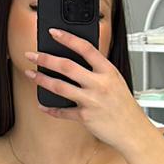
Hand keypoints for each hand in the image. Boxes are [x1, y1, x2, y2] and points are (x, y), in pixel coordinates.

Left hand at [23, 29, 147, 153]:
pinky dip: (51, 108)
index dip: (67, 38)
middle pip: (67, 66)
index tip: (53, 32)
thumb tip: (77, 60)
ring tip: (31, 74)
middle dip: (46, 59)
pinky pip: (63, 111)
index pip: (85, 48)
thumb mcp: (116, 81)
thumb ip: (98, 70)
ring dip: (42, 79)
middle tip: (32, 55)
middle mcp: (99, 84)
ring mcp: (91, 100)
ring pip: (60, 86)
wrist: (132, 130)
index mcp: (108, 71)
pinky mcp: (85, 117)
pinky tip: (42, 105)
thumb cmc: (123, 106)